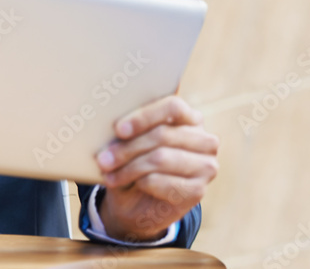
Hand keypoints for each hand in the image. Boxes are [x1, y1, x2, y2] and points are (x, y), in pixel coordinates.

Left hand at [95, 95, 218, 241]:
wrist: (139, 203)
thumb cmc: (135, 162)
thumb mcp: (132, 141)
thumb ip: (130, 128)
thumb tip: (111, 123)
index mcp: (190, 117)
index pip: (173, 107)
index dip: (144, 116)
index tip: (119, 129)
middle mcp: (204, 139)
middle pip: (162, 135)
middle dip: (128, 148)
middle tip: (103, 159)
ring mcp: (205, 166)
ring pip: (161, 158)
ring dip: (130, 167)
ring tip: (109, 173)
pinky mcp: (198, 191)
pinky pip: (165, 182)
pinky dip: (141, 182)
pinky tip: (128, 184)